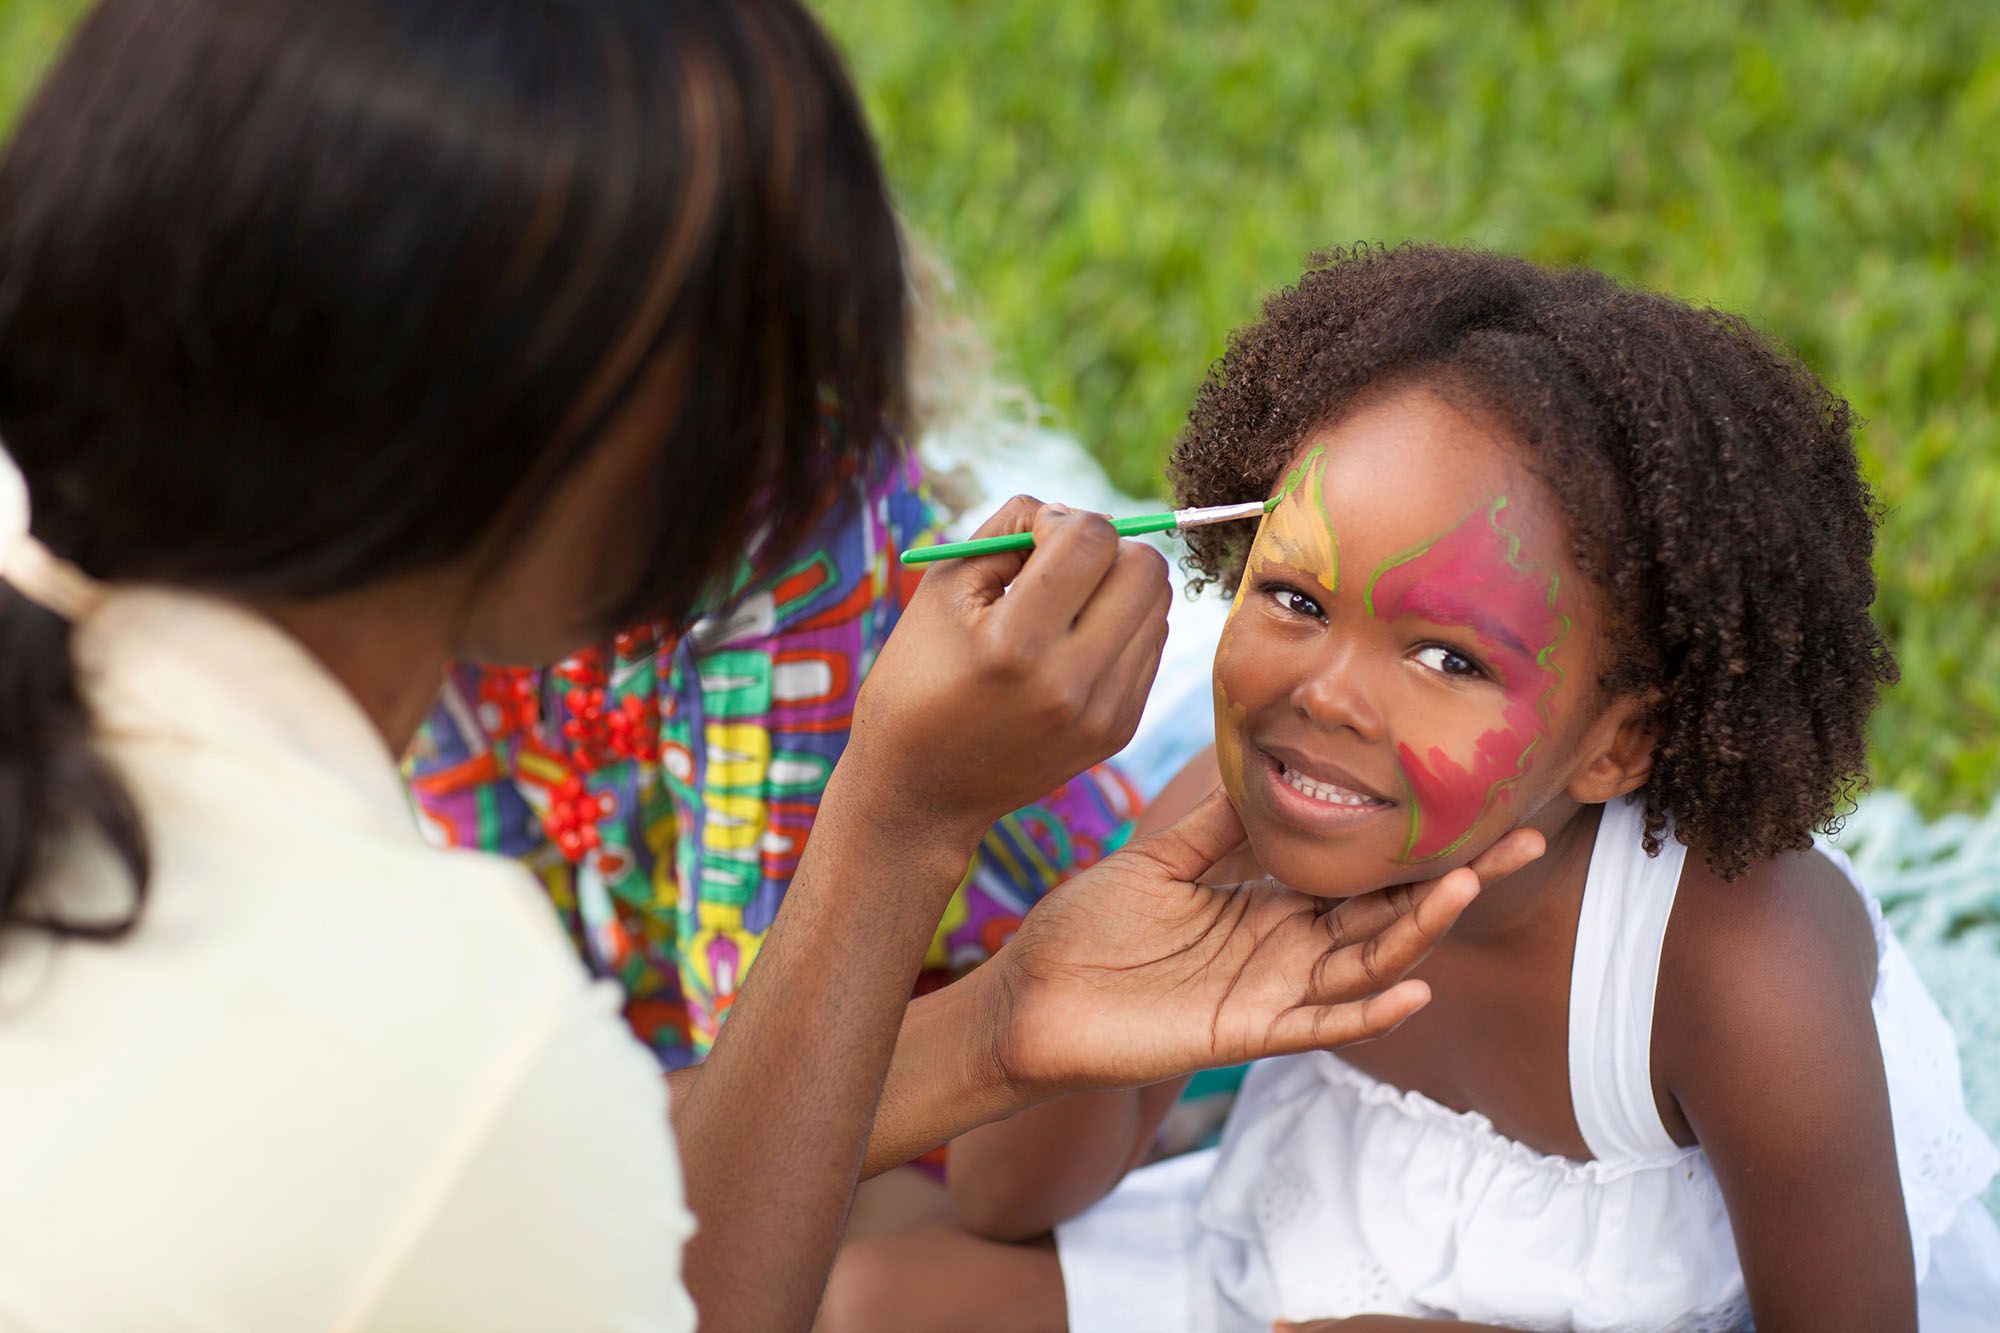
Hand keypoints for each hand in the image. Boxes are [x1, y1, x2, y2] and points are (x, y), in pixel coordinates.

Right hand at [846, 495, 1169, 833]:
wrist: (921, 787)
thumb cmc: (919, 674)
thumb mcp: (943, 587)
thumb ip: (1011, 528)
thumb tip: (1072, 511)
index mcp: (1016, 643)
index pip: (1092, 539)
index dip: (1064, 520)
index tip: (1032, 539)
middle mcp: (1069, 683)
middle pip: (1145, 569)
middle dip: (1108, 548)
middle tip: (1063, 565)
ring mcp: (1101, 712)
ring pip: (1157, 607)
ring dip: (1118, 588)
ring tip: (1064, 608)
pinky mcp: (1118, 730)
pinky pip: (1149, 648)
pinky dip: (1119, 629)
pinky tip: (1072, 644)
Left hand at [988, 788, 1545, 1093]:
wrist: (1028, 994)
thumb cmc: (1087, 929)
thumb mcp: (1160, 859)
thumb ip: (1221, 824)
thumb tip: (1270, 762)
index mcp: (1268, 901)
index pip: (1363, 871)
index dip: (1418, 843)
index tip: (1477, 802)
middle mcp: (1283, 946)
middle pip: (1388, 913)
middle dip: (1454, 879)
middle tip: (1521, 838)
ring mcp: (1270, 992)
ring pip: (1367, 964)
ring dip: (1419, 930)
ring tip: (1464, 886)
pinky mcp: (1244, 1032)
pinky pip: (1319, 1024)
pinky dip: (1368, 1011)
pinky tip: (1413, 990)